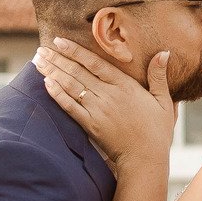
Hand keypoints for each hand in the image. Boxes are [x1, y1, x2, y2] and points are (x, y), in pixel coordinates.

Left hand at [37, 38, 174, 170]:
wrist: (145, 159)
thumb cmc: (157, 132)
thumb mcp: (163, 102)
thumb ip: (159, 76)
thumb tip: (163, 53)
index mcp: (125, 86)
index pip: (95, 63)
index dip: (75, 51)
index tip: (59, 41)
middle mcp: (108, 95)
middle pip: (77, 72)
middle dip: (57, 59)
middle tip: (40, 49)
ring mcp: (98, 110)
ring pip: (71, 86)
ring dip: (52, 72)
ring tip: (37, 62)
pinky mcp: (90, 125)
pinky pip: (70, 107)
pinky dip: (57, 95)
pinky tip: (46, 84)